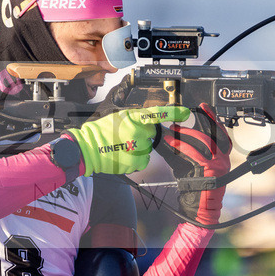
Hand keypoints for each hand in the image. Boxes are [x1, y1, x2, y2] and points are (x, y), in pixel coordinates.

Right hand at [68, 106, 189, 175]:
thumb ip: (136, 118)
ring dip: (139, 148)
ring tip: (122, 146)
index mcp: (133, 118)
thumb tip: (149, 122)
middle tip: (127, 135)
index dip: (173, 113)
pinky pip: (142, 161)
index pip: (157, 113)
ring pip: (147, 148)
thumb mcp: (119, 116)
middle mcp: (138, 132)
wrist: (89, 148)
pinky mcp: (136, 162)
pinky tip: (123, 155)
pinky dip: (135, 159)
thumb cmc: (101, 131)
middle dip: (143, 134)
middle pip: (152, 133)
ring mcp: (137, 148)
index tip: (186, 113)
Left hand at [154, 104, 231, 225]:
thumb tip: (173, 140)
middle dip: (199, 123)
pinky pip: (195, 153)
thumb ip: (188, 154)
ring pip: (203, 141)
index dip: (213, 120)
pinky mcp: (211, 169)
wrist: (201, 211)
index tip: (205, 108)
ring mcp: (220, 164)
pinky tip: (172, 143)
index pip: (221, 134)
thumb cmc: (195, 192)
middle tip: (186, 117)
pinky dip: (181, 146)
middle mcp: (224, 159)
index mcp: (222, 158)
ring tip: (173, 131)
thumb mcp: (192, 168)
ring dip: (185, 134)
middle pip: (212, 133)